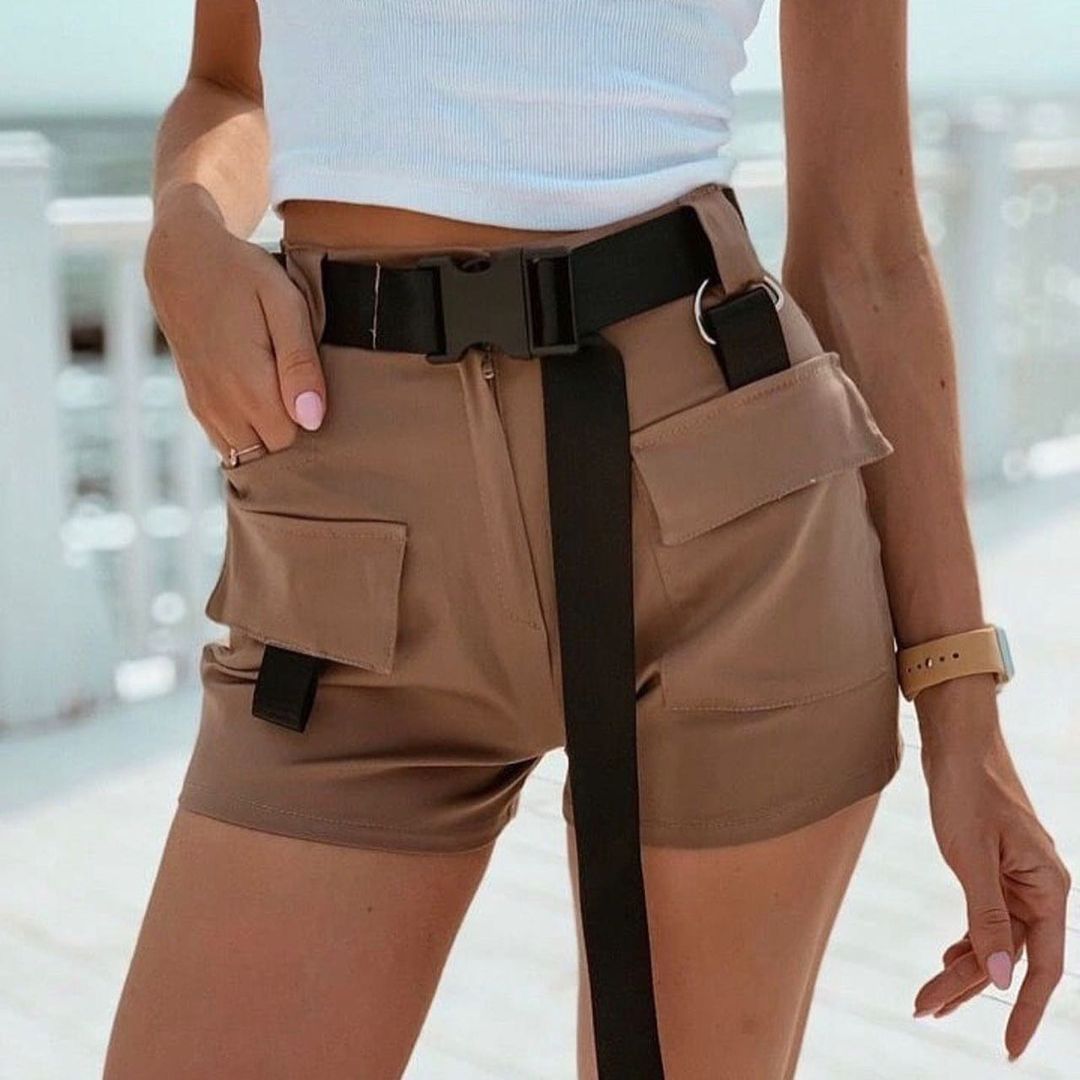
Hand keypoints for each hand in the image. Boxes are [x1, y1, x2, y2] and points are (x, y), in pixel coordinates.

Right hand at [144, 183, 325, 461]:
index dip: (313, 428)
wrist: (182, 259)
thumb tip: (312, 419)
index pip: (294, 444)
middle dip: (294, 440)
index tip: (327, 402)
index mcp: (249, 387)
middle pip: (271, 456)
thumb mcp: (285, 306)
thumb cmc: (243, 277)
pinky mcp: (197, 402)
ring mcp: (205, 407)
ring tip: (288, 402)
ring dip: (269, 440)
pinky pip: (227, 443)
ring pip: (247, 455)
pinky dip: (248, 435)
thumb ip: (300, 364)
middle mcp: (222, 406)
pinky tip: (265, 407)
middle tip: (310, 400)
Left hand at [912, 676, 1071, 1060]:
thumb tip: (1003, 977)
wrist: (957, 741)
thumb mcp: (972, 856)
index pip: (1044, 966)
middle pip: (1010, 956)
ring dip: (961, 967)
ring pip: (995, 940)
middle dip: (969, 986)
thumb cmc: (967, 790)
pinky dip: (966, 940)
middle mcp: (1041, 888)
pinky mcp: (996, 870)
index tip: (1007, 1049)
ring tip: (926, 998)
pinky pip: (987, 918)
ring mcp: (1019, 880)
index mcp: (1048, 888)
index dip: (1026, 1010)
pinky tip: (947, 958)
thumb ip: (988, 918)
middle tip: (924, 1009)